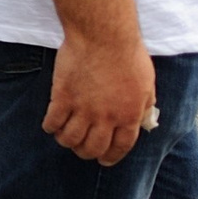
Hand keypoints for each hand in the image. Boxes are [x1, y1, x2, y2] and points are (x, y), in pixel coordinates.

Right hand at [46, 27, 155, 165]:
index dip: (111, 157)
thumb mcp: (147, 85)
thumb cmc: (128, 56)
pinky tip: (50, 124)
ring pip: (70, 139)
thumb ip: (143, 107)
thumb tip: (141, 121)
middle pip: (92, 147)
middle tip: (81, 148)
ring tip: (64, 136)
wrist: (103, 37)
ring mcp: (82, 108)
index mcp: (128, 115)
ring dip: (66, 141)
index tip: (104, 160)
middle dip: (86, 152)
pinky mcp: (62, 97)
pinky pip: (52, 122)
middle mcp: (105, 117)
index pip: (120, 147)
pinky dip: (50, 127)